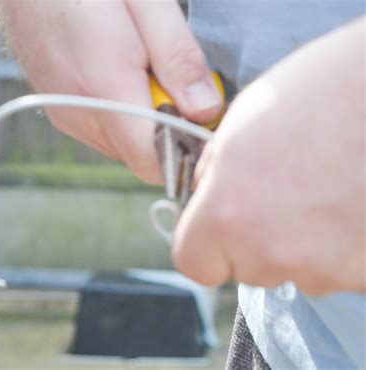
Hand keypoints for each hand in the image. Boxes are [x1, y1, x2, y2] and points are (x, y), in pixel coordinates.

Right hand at [0, 0, 221, 182]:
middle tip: (178, 86)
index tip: (205, 126)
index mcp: (106, 89)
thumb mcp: (149, 3)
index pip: (153, 161)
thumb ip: (178, 60)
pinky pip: (105, 131)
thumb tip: (206, 110)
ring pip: (123, 146)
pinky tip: (124, 78)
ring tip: (146, 74)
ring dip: (145, 123)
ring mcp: (67, 116)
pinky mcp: (60, 112)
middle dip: (169, 132)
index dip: (186, 154)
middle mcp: (81, 115)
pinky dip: (124, 117)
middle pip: (141, 157)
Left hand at [173, 16, 365, 293]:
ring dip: (303, 244)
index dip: (206, 246)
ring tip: (327, 190)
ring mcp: (326, 268)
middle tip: (285, 193)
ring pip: (296, 271)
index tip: (220, 227)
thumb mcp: (240, 122)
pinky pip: (339, 269)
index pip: (196, 263)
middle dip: (257, 239)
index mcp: (228, 215)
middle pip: (247, 267)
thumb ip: (214, 175)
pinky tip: (353, 202)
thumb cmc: (322, 90)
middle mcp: (272, 252)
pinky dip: (343, 246)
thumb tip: (206, 197)